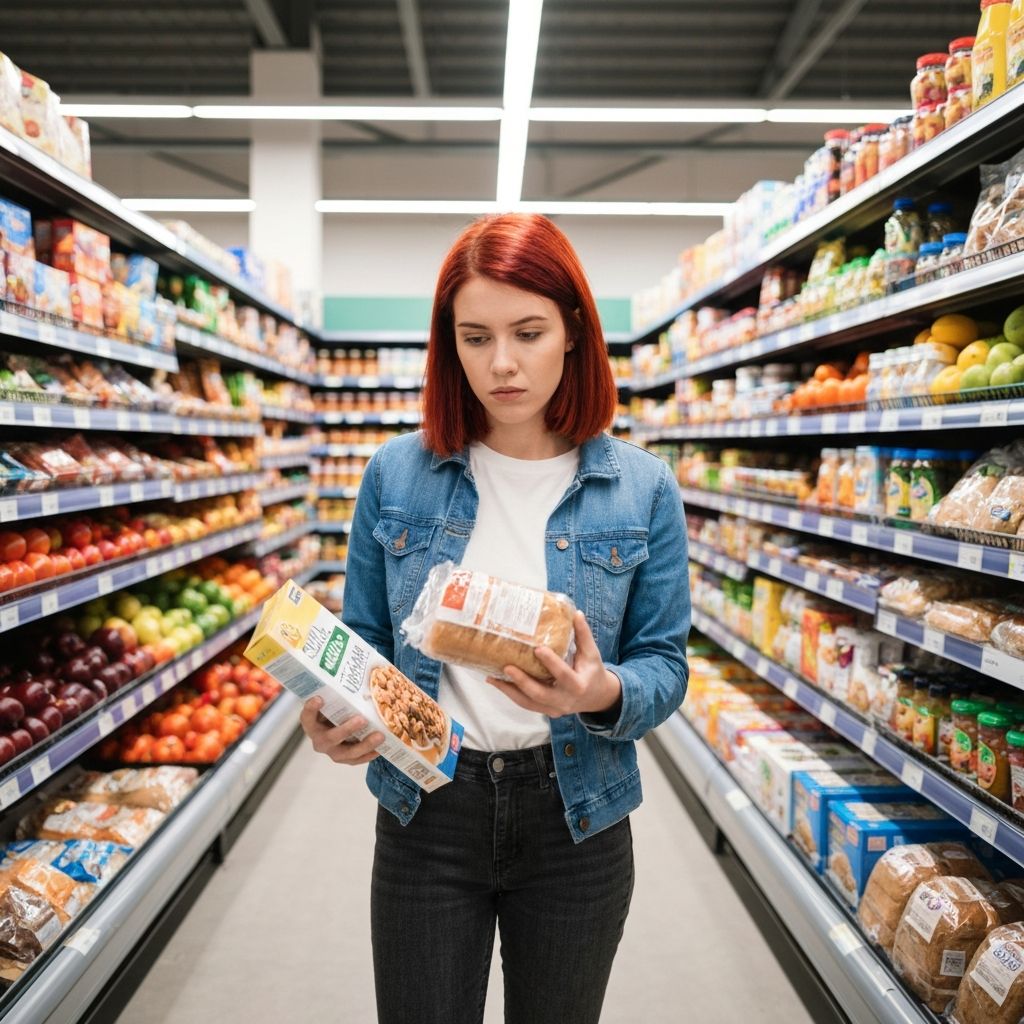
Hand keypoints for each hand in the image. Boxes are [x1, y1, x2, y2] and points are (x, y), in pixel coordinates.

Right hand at [299, 695, 383, 765]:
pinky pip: (357, 760)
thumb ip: (336, 691)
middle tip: (362, 719)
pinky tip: (380, 748)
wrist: (333, 727)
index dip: (311, 709)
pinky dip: (369, 754)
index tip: (319, 698)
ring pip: (347, 753)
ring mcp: (332, 752)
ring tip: (379, 735)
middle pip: (330, 738)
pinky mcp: (345, 759)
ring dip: (364, 744)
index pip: (307, 717)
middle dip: (346, 729)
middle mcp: (320, 739)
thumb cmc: (333, 709)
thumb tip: (354, 667)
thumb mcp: (331, 700)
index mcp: (312, 724)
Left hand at [486, 610, 620, 718]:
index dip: (551, 663)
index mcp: (578, 685)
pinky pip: (526, 704)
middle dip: (522, 681)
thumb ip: (583, 635)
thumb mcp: (592, 654)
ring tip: (492, 678)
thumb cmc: (592, 672)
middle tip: (508, 667)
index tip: (538, 649)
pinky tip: (498, 683)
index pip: (563, 674)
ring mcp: (554, 708)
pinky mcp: (546, 711)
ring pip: (528, 703)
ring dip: (509, 690)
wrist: (596, 698)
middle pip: (540, 693)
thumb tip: (576, 613)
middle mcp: (564, 700)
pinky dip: (511, 694)